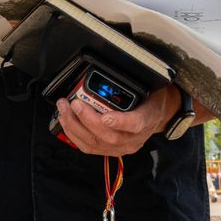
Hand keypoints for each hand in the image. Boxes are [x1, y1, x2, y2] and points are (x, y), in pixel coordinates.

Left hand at [54, 85, 179, 155]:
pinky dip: (74, 135)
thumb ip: (131, 84)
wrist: (157, 116)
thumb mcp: (148, 87)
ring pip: (95, 144)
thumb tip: (112, 68)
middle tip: (74, 104)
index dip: (120, 122)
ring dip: (75, 127)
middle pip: (109, 136)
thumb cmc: (149, 99)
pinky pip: (89, 147)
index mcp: (147, 118)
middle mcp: (135, 138)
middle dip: (87, 120)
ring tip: (63, 110)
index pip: (136, 123)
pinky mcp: (110, 151)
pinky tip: (66, 121)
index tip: (106, 116)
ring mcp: (122, 148)